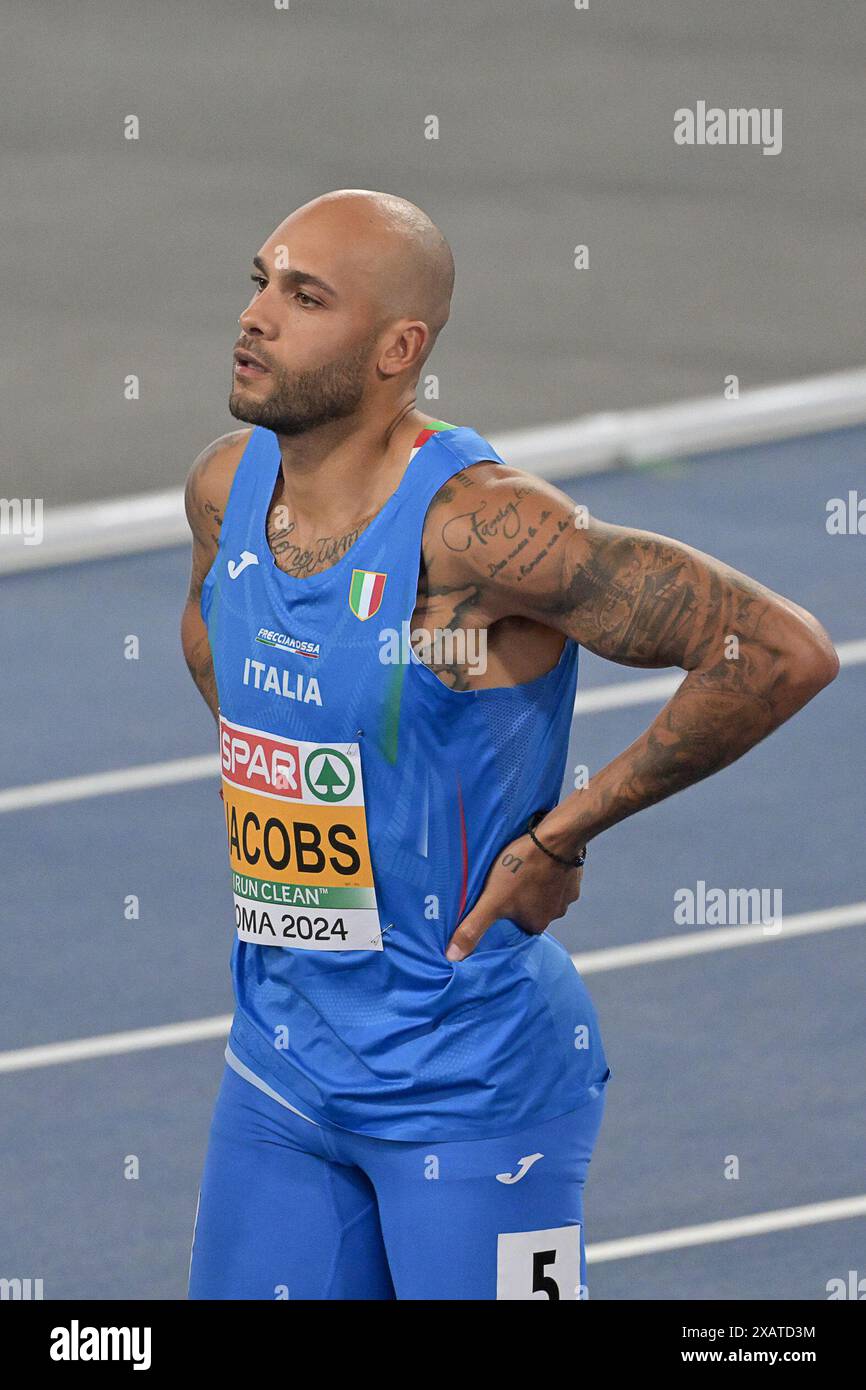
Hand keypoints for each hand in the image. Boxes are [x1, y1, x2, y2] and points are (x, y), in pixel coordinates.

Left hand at [445, 826, 583, 961]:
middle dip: (519, 897)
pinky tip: (537, 859)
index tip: (495, 901)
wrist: (556, 838)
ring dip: (533, 883)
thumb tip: (453, 957)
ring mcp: (567, 894)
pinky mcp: (574, 874)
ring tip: (520, 868)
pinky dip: (547, 870)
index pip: (515, 926)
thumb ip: (473, 927)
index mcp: (537, 924)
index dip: (504, 914)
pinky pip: (556, 876)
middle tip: (505, 881)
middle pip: (530, 909)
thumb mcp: (492, 900)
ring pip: (544, 892)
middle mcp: (556, 913)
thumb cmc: (522, 868)